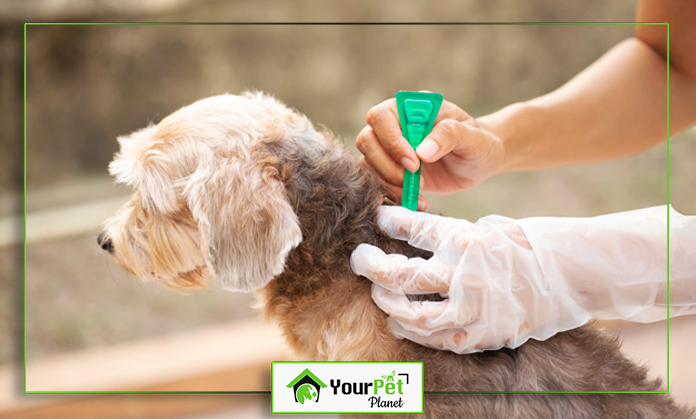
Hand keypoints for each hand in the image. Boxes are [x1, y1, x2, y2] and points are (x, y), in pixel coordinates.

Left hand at [350, 205, 677, 353]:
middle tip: (359, 259)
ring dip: (386, 302)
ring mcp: (472, 309)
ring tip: (377, 292)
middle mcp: (465, 275)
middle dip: (371, 266)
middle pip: (401, 275)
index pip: (414, 228)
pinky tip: (400, 322)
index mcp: (467, 240)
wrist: (573, 275)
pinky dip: (413, 331)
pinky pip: (436, 338)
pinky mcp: (481, 334)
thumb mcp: (489, 227)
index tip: (378, 218)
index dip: (391, 222)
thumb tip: (414, 235)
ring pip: (411, 313)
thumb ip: (452, 236)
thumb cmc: (531, 245)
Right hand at [355, 97, 504, 208]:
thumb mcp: (472, 137)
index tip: (414, 162)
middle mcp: (395, 126)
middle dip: (387, 164)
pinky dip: (391, 194)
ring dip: (388, 182)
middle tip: (415, 178)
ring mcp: (391, 150)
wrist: (480, 161)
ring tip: (419, 191)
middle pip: (367, 140)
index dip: (391, 140)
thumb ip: (449, 136)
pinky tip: (414, 201)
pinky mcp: (393, 171)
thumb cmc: (478, 143)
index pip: (381, 116)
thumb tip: (423, 151)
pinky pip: (377, 182)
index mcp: (410, 109)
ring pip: (368, 163)